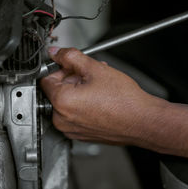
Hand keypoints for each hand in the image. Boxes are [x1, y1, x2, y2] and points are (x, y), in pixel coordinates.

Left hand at [40, 47, 159, 144]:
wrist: (142, 121)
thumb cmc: (123, 100)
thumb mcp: (95, 68)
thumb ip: (70, 57)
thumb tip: (56, 53)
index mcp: (61, 102)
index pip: (45, 79)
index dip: (59, 69)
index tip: (70, 67)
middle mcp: (61, 119)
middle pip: (56, 91)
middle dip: (70, 80)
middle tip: (89, 76)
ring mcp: (70, 130)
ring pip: (65, 104)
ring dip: (77, 93)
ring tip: (97, 88)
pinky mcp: (79, 135)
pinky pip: (73, 116)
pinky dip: (81, 106)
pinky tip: (97, 101)